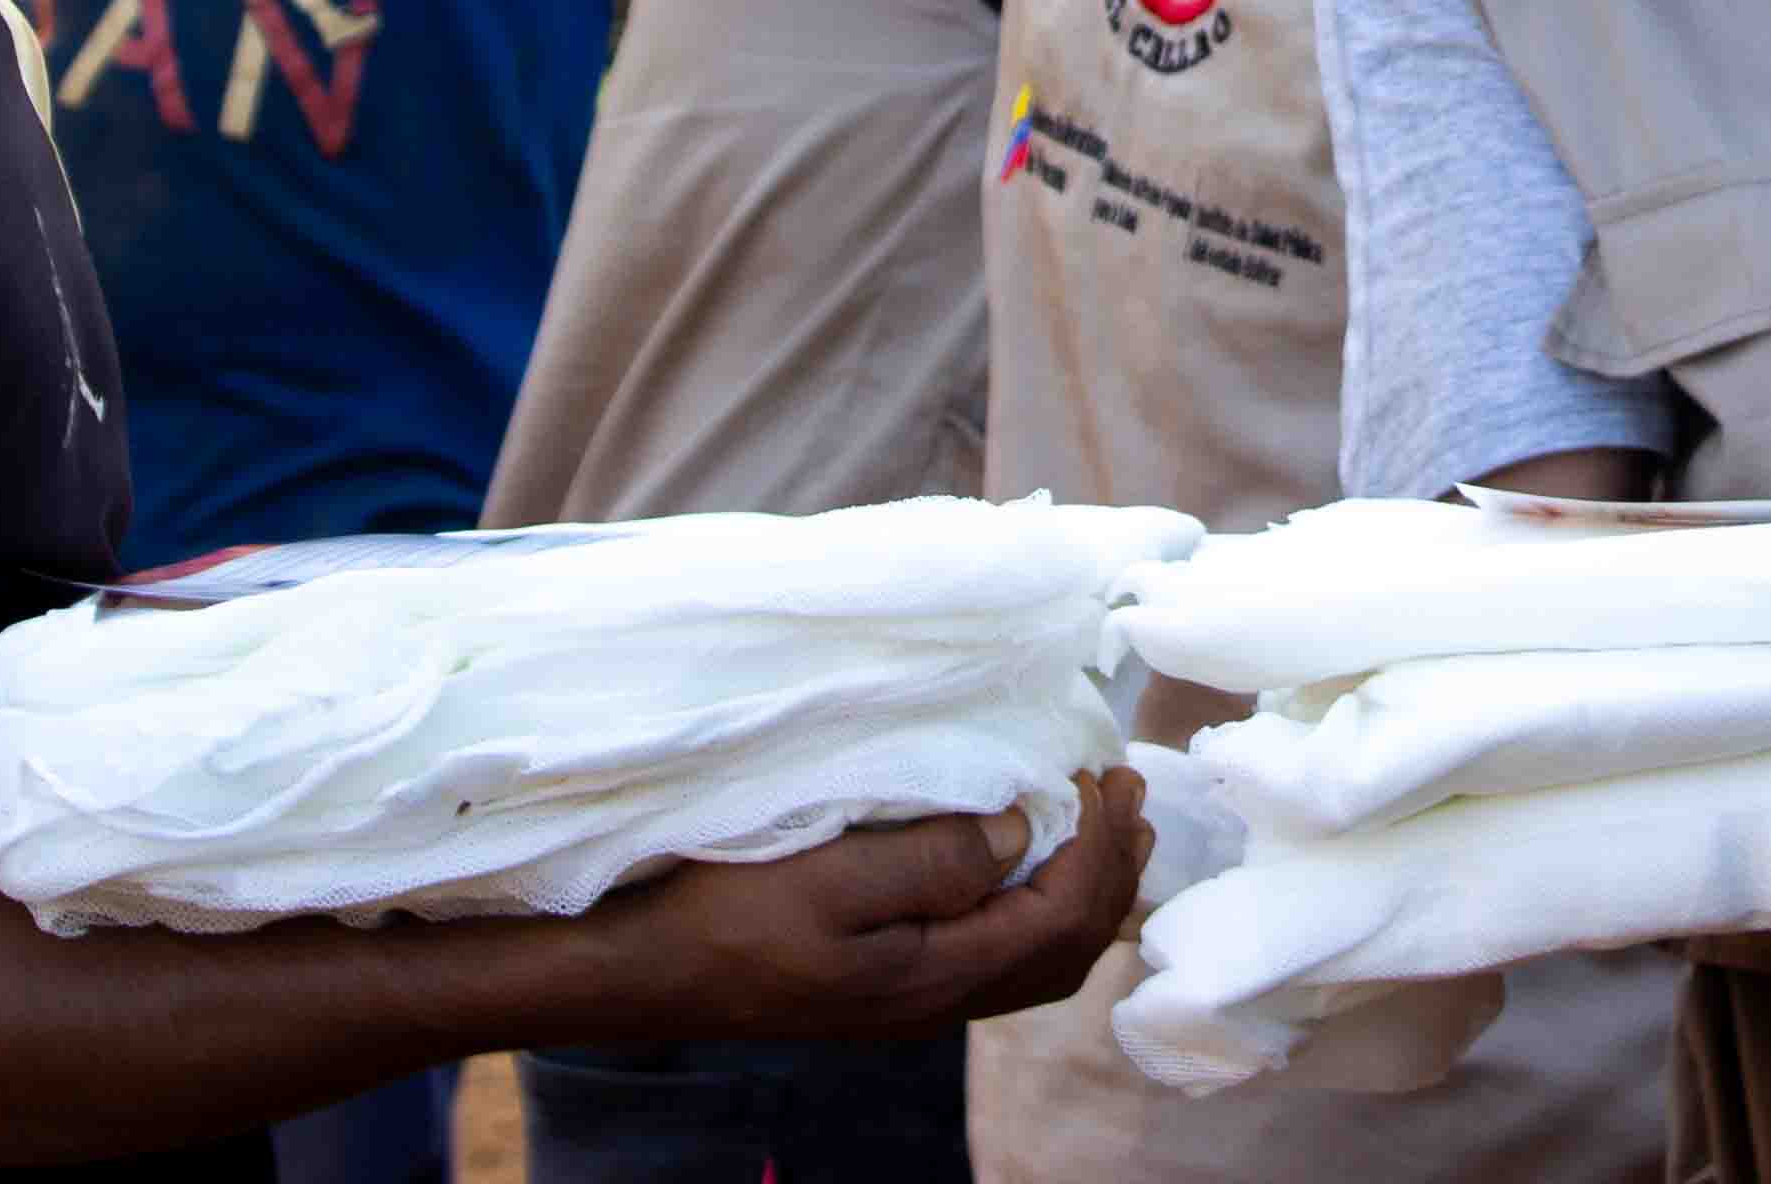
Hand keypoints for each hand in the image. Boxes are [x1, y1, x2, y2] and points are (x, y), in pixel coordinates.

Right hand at [535, 771, 1152, 1048]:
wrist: (638, 972)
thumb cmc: (722, 915)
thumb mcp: (828, 876)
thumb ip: (934, 858)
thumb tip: (1022, 830)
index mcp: (932, 978)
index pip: (1060, 917)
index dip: (1100, 845)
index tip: (1107, 769)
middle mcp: (934, 1001)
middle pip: (1063, 950)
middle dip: (1112, 870)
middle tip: (1132, 788)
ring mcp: (909, 998)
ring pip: (1034, 958)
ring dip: (1082, 889)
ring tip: (1103, 823)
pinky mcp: (883, 983)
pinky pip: (996, 953)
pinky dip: (1039, 905)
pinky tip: (1026, 861)